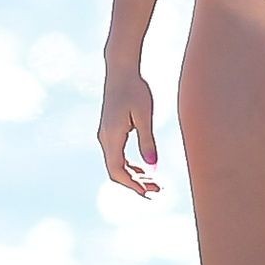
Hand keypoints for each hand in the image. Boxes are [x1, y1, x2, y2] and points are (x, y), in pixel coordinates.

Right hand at [97, 67, 160, 196]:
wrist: (121, 70)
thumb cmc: (135, 90)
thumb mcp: (145, 116)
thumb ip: (148, 141)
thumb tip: (153, 167)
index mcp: (112, 137)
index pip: (117, 171)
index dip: (132, 185)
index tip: (149, 194)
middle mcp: (105, 139)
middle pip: (116, 171)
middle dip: (136, 184)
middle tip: (158, 191)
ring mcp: (106, 135)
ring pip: (117, 164)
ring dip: (135, 175)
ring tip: (156, 183)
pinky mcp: (111, 130)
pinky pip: (118, 155)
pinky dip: (131, 165)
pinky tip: (146, 168)